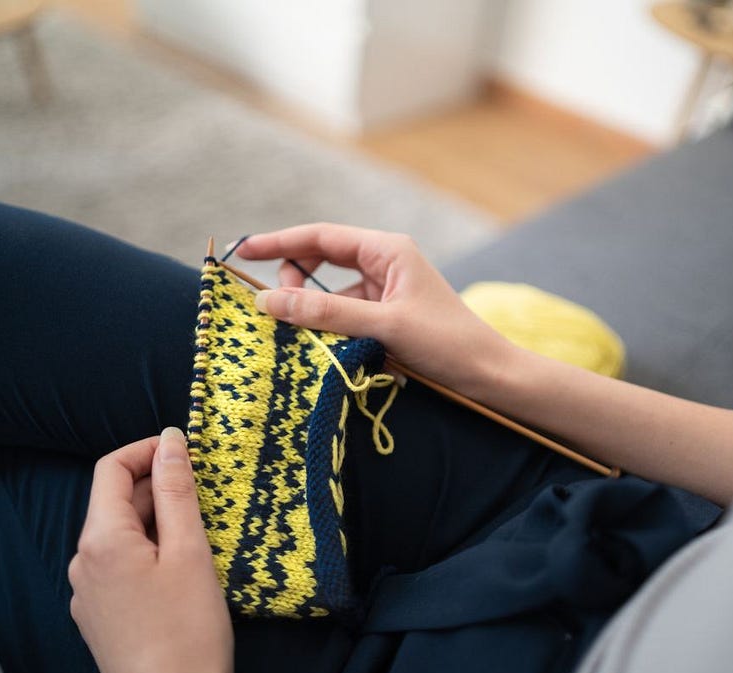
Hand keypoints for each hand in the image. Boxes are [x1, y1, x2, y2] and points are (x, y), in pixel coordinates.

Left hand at [69, 428, 232, 672]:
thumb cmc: (187, 630)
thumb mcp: (190, 551)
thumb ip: (177, 491)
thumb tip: (170, 440)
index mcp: (101, 540)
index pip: (110, 468)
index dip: (147, 450)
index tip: (186, 450)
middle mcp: (83, 561)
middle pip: (114, 501)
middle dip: (157, 486)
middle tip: (206, 492)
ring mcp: (87, 592)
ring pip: (120, 534)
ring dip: (156, 520)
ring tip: (199, 532)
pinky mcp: (99, 615)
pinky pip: (119, 564)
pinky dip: (148, 550)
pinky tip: (180, 569)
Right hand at [235, 224, 515, 397]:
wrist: (489, 375)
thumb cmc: (447, 343)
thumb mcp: (384, 326)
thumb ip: (326, 313)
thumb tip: (269, 302)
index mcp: (388, 250)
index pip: (321, 237)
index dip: (279, 242)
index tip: (243, 250)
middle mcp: (385, 263)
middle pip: (321, 260)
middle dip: (294, 279)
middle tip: (276, 310)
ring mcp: (385, 290)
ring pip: (330, 293)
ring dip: (312, 311)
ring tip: (300, 337)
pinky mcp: (386, 316)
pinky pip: (345, 315)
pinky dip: (328, 328)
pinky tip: (324, 348)